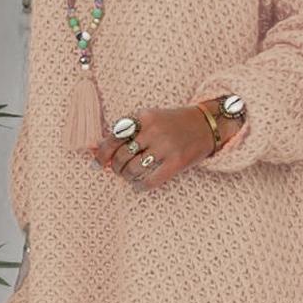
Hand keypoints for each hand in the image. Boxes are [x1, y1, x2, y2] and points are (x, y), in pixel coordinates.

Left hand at [91, 100, 242, 191]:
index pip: (114, 137)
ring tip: (129, 175)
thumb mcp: (150, 117)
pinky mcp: (176, 162)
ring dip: (126, 176)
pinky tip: (138, 185)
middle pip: (122, 156)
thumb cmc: (172, 123)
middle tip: (117, 170)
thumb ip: (128, 130)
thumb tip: (100, 149)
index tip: (97, 163)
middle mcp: (154, 131)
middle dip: (115, 167)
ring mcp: (166, 147)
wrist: (206, 125)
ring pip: (134, 169)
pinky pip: (150, 180)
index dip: (102, 153)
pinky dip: (139, 186)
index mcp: (144, 117)